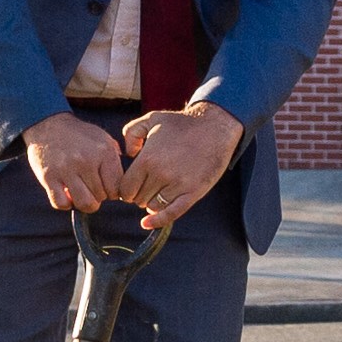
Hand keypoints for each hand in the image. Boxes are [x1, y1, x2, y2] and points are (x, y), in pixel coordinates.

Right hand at [22, 111, 127, 210]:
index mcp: (104, 151)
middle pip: (101, 197)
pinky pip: (61, 203)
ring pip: (84, 203)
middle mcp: (86, 160)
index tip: (106, 187)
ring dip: (84, 203)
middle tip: (91, 187)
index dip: (113, 192)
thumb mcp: (102, 138)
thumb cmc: (79, 135)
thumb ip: (115, 158)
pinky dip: (65, 203)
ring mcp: (66, 169)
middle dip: (98, 196)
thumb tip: (127, 180)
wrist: (48, 125)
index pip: (117, 188)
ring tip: (82, 194)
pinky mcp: (48, 177)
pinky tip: (67, 194)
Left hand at [119, 102, 242, 231]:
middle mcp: (161, 175)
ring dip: (151, 202)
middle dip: (138, 194)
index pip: (126, 188)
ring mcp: (178, 185)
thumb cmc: (183, 123)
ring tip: (156, 191)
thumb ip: (131, 132)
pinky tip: (146, 223)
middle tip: (145, 186)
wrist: (215, 127)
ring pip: (153, 206)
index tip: (130, 185)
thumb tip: (128, 153)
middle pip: (138, 198)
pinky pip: (172, 213)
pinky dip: (158, 220)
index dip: (125, 188)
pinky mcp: (193, 193)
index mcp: (148, 159)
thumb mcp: (152, 119)